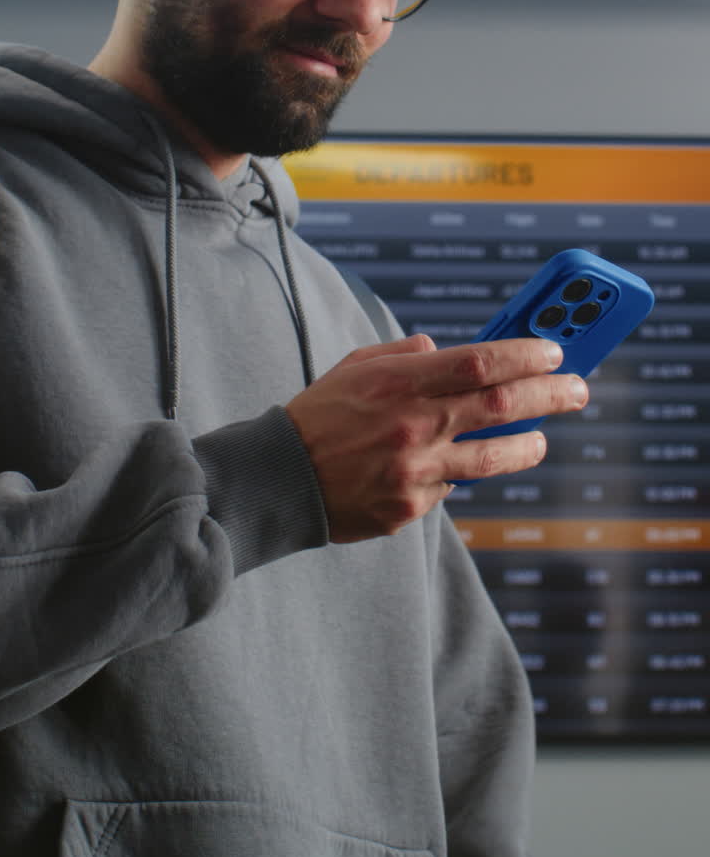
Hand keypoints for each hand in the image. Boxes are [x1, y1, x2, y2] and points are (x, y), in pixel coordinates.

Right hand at [285, 334, 587, 542]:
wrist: (278, 480)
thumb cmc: (318, 416)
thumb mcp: (355, 367)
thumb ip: (403, 356)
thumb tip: (442, 349)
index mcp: (399, 382)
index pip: (480, 361)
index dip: (524, 354)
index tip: (554, 350)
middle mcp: (412, 425)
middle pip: (502, 406)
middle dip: (551, 394)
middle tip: (578, 389)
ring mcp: (414, 471)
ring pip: (492, 458)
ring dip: (528, 445)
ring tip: (542, 438)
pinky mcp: (408, 508)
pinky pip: (449, 488)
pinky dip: (456, 473)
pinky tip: (453, 466)